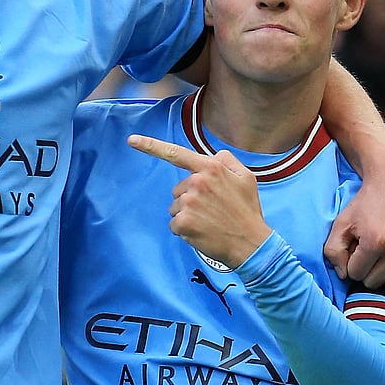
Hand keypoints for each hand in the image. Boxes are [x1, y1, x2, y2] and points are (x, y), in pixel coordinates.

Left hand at [128, 134, 270, 268]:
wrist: (252, 244)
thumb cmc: (247, 211)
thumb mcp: (246, 178)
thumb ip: (227, 161)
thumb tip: (212, 156)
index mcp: (210, 168)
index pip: (176, 154)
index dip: (151, 146)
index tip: (131, 140)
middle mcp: (196, 182)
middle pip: (179, 189)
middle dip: (190, 198)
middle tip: (213, 209)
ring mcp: (188, 203)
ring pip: (176, 207)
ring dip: (188, 214)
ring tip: (209, 221)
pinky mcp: (183, 223)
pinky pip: (174, 224)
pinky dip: (184, 230)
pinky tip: (202, 232)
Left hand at [323, 149, 384, 292]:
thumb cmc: (365, 203)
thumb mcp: (341, 222)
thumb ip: (333, 251)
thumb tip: (344, 275)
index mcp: (375, 241)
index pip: (356, 274)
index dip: (352, 263)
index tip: (355, 250)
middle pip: (376, 282)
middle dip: (368, 270)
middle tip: (368, 252)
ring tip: (382, 259)